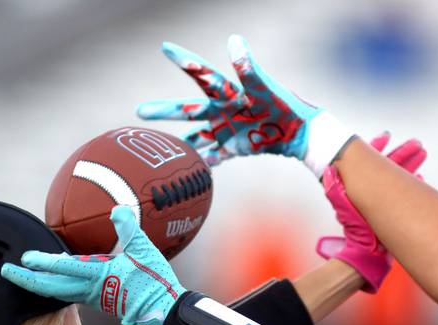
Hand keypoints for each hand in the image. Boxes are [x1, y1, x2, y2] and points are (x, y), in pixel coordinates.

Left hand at [1, 206, 184, 324]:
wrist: (164, 310)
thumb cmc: (155, 280)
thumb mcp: (144, 250)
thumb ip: (129, 228)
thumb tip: (118, 208)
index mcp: (100, 276)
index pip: (66, 268)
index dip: (44, 262)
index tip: (25, 257)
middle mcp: (92, 290)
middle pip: (51, 287)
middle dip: (27, 280)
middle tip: (6, 271)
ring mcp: (95, 298)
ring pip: (59, 291)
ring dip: (40, 283)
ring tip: (26, 273)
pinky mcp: (101, 301)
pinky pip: (71, 293)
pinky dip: (58, 285)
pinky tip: (57, 278)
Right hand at [137, 34, 353, 175]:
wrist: (297, 131)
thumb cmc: (282, 104)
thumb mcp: (263, 87)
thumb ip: (247, 67)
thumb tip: (234, 40)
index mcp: (228, 93)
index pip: (201, 75)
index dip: (184, 61)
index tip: (165, 46)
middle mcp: (221, 110)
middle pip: (188, 109)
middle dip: (164, 110)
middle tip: (140, 111)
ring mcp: (225, 130)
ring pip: (194, 136)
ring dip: (177, 142)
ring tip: (155, 149)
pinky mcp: (232, 148)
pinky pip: (211, 157)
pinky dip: (199, 164)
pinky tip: (184, 171)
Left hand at [317, 132, 425, 291]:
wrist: (366, 258)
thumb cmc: (355, 235)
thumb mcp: (344, 209)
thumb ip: (336, 190)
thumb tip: (328, 169)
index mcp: (358, 188)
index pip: (368, 162)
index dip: (376, 148)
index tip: (387, 136)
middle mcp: (370, 193)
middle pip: (388, 167)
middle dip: (402, 154)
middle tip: (417, 144)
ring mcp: (382, 203)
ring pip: (398, 177)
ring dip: (410, 164)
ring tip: (423, 152)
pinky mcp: (391, 213)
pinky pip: (403, 194)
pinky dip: (411, 184)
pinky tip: (420, 177)